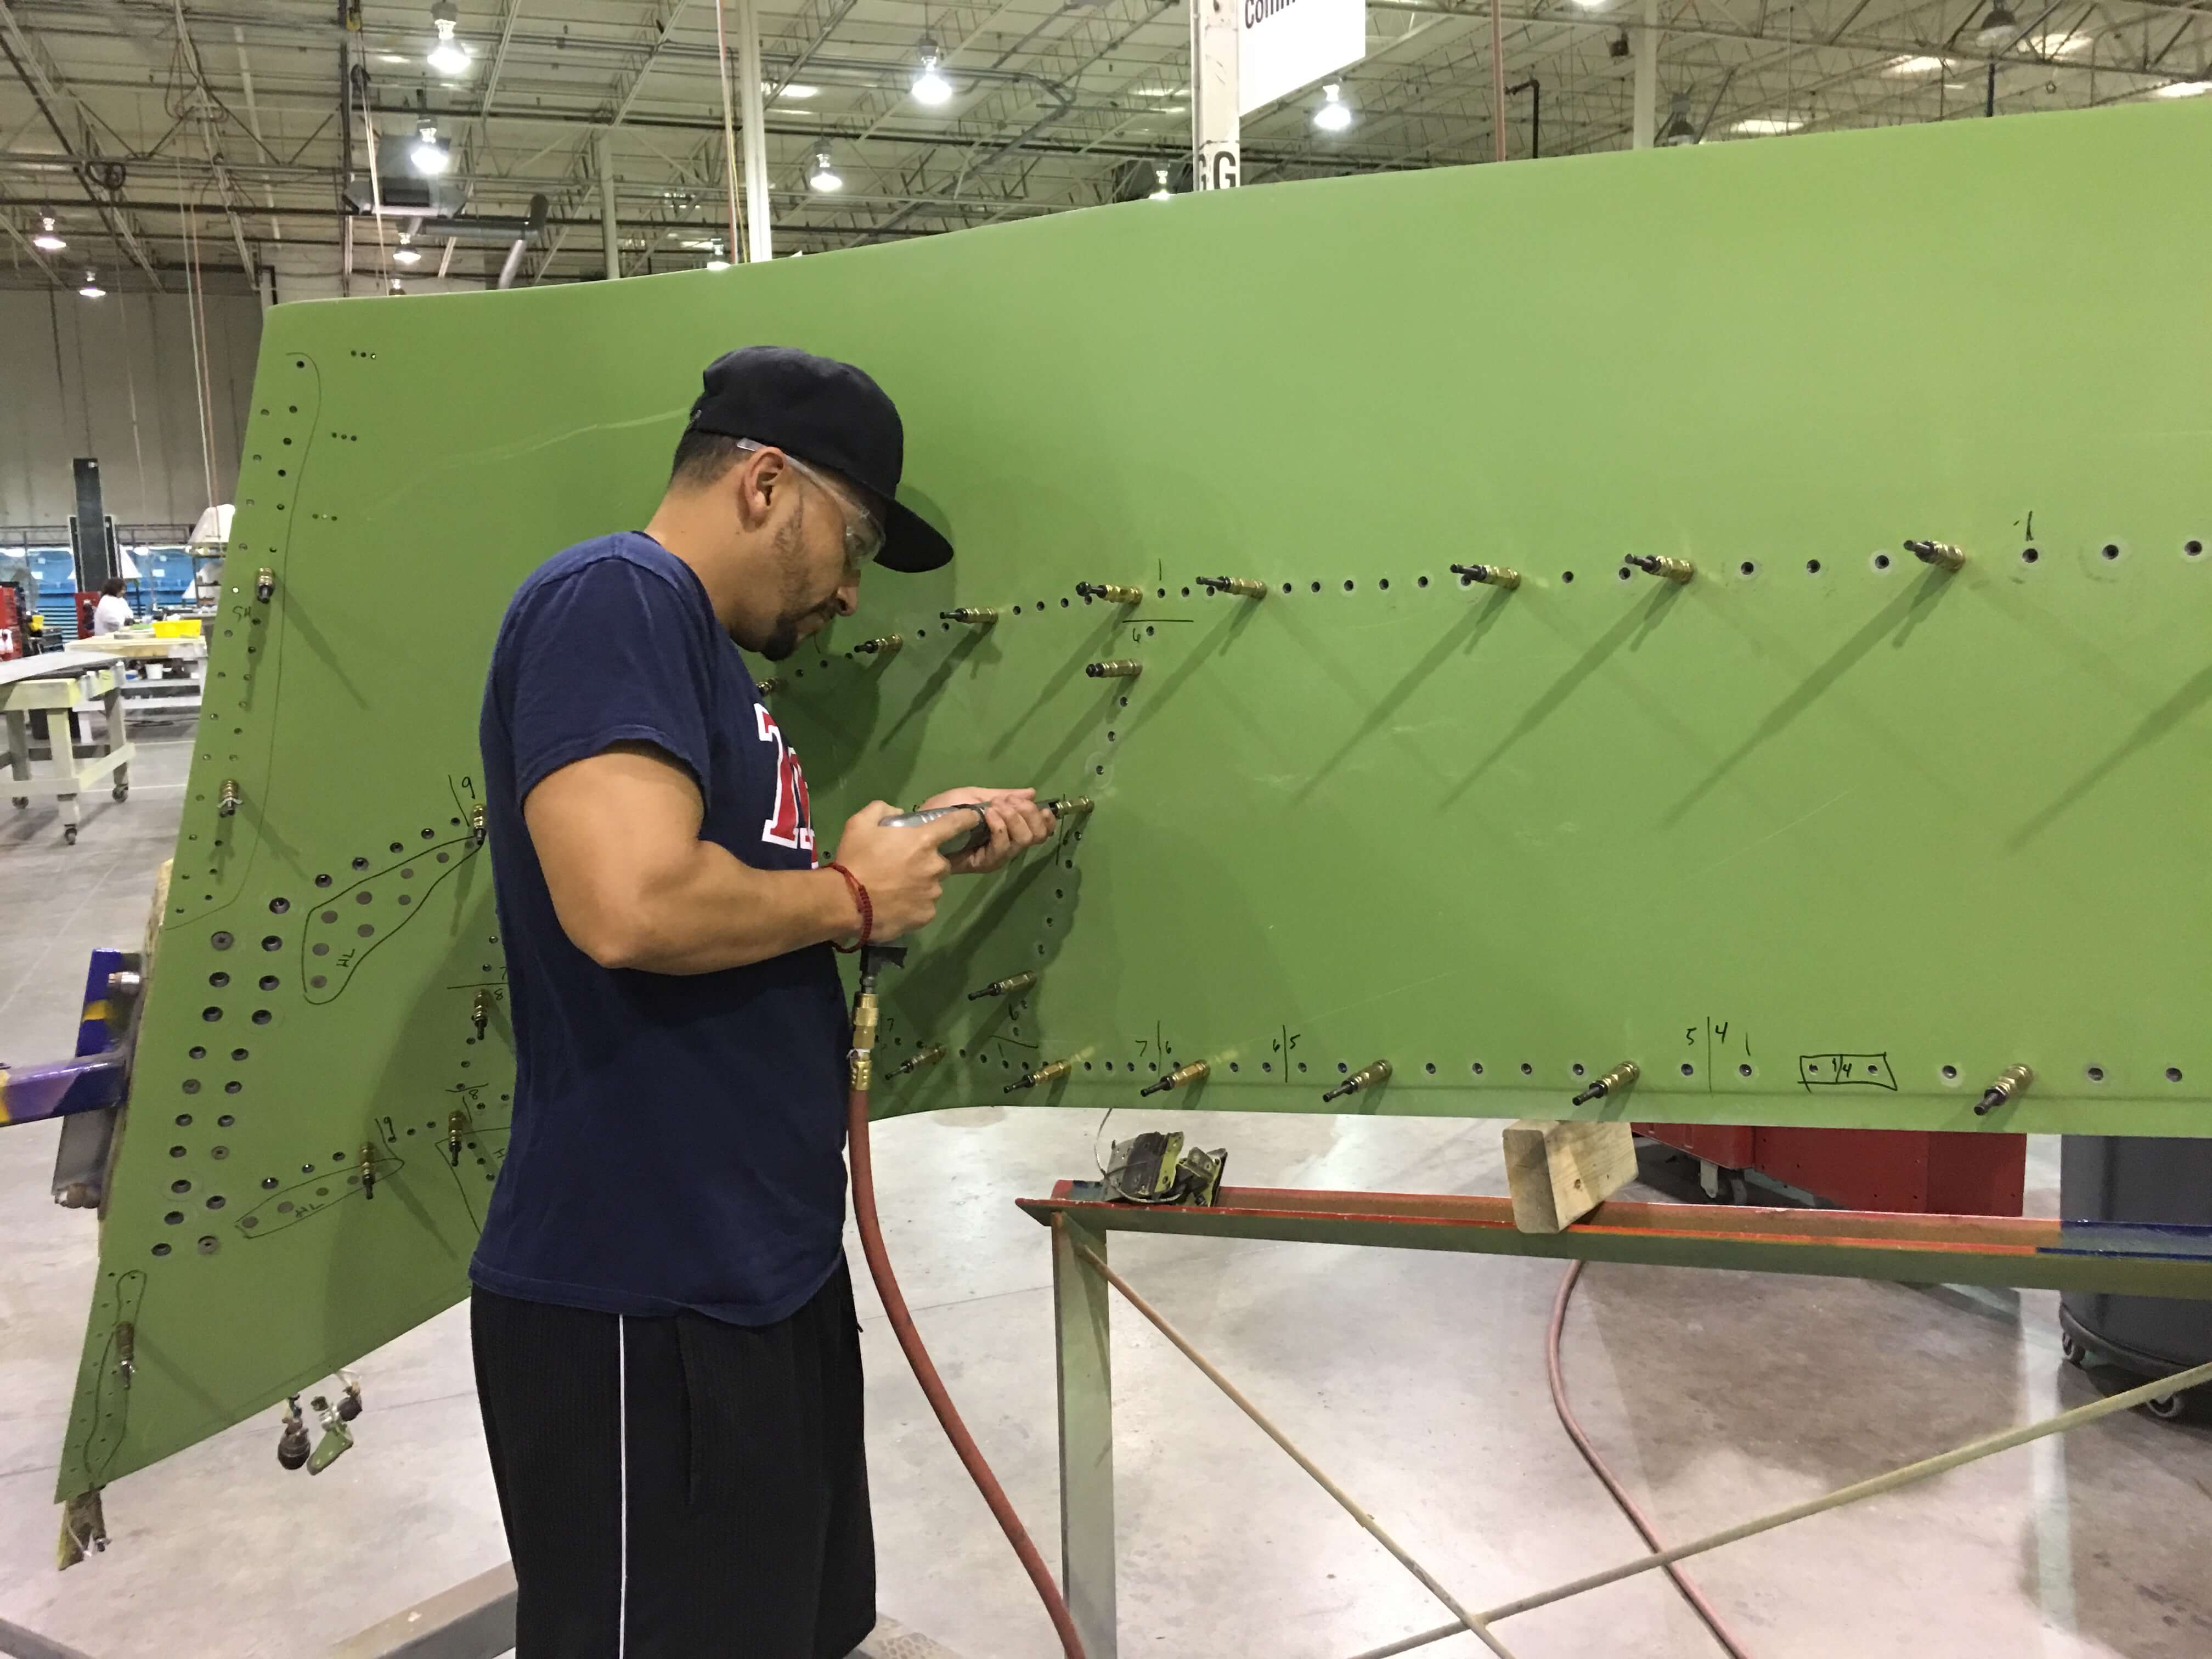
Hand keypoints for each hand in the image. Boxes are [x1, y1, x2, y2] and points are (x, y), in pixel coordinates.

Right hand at [831, 799, 964, 940]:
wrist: (846, 902)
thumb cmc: (855, 860)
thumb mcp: (860, 823)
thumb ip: (881, 809)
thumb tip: (896, 812)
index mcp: (924, 840)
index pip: (956, 823)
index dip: (966, 819)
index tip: (973, 818)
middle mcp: (935, 866)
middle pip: (940, 861)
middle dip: (927, 862)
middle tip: (903, 867)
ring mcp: (933, 893)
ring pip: (932, 885)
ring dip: (921, 885)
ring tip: (896, 889)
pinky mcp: (926, 915)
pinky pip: (925, 906)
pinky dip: (914, 905)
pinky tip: (896, 905)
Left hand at [916, 787, 1056, 874]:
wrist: (922, 824)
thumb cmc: (945, 810)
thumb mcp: (976, 796)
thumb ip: (1005, 796)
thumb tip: (1032, 792)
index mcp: (1008, 830)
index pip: (1040, 831)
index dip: (1045, 819)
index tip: (1037, 804)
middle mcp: (1006, 845)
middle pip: (1036, 836)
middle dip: (1027, 814)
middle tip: (1007, 802)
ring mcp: (996, 856)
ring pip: (1022, 841)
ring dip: (1013, 818)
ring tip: (995, 807)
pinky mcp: (984, 863)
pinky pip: (1002, 847)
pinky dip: (1000, 827)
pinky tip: (989, 814)